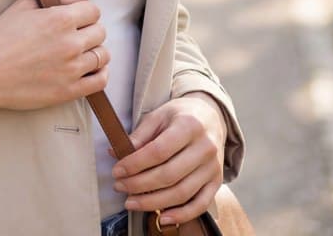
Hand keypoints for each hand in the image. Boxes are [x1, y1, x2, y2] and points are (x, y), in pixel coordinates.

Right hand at [0, 0, 108, 121]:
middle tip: (78, 35)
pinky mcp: (69, 91)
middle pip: (100, 32)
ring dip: (95, 51)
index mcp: (60, 18)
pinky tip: (90, 70)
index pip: (93, 10)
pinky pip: (100, 82)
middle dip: (91, 30)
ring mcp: (71, 69)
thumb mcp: (23, 6)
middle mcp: (70, 43)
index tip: (79, 17)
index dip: (86, 12)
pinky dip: (100, 74)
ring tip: (82, 53)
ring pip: (103, 56)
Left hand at [112, 93, 225, 227]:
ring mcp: (213, 167)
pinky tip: (162, 218)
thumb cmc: (181, 115)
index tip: (117, 171)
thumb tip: (116, 153)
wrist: (212, 116)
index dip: (135, 164)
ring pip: (182, 193)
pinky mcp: (216, 182)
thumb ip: (140, 135)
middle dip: (139, 185)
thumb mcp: (159, 115)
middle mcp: (204, 147)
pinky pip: (200, 205)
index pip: (158, 151)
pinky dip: (181, 215)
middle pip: (168, 175)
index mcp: (189, 125)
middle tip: (120, 187)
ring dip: (153, 202)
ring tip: (131, 202)